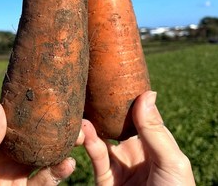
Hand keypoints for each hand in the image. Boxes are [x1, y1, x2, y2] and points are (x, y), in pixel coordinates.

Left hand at [0, 99, 76, 185]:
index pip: (15, 118)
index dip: (35, 108)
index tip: (54, 99)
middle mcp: (7, 152)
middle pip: (35, 135)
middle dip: (55, 127)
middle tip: (75, 120)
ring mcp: (17, 170)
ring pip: (45, 154)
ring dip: (63, 146)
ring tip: (79, 138)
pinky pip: (46, 178)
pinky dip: (59, 171)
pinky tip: (68, 164)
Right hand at [81, 91, 195, 185]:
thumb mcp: (172, 161)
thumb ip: (155, 130)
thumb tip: (147, 93)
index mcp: (153, 141)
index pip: (137, 112)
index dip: (125, 96)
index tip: (112, 77)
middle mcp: (134, 148)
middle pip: (114, 122)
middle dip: (101, 108)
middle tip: (90, 91)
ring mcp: (119, 162)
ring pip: (100, 137)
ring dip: (90, 125)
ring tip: (81, 113)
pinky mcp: (105, 178)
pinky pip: (95, 156)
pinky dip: (88, 142)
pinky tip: (84, 131)